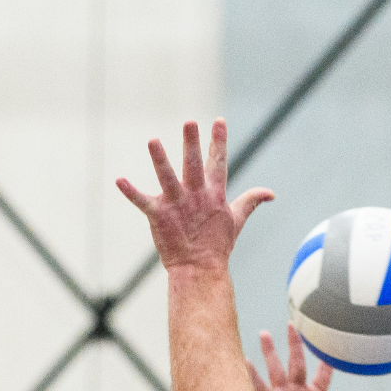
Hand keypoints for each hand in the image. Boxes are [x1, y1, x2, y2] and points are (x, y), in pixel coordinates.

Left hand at [116, 121, 270, 274]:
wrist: (200, 269)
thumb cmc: (217, 245)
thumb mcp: (236, 220)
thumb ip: (250, 201)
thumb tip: (271, 193)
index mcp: (214, 195)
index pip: (218, 163)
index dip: (218, 141)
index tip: (218, 121)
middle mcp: (196, 196)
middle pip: (193, 165)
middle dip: (192, 143)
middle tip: (189, 122)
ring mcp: (176, 205)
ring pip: (167, 178)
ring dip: (160, 159)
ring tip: (153, 141)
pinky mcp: (159, 216)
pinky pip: (142, 201)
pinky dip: (130, 191)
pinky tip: (119, 180)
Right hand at [249, 324, 367, 390]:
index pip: (323, 372)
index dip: (327, 358)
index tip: (329, 339)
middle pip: (296, 362)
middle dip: (294, 344)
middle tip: (292, 325)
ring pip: (276, 368)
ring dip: (270, 352)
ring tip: (264, 333)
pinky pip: (260, 387)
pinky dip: (252, 374)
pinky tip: (244, 360)